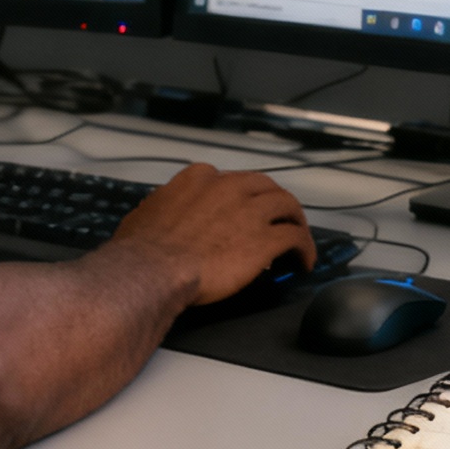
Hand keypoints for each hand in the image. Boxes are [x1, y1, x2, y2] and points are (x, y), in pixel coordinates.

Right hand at [105, 163, 311, 305]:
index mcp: (200, 178)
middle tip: (280, 220)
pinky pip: (296, 238)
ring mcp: (250, 211)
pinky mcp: (265, 239)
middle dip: (276, 203)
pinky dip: (304, 248)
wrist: (153, 270)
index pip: (231, 180)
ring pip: (288, 206)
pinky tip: (303, 261)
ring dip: (297, 222)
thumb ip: (160, 207)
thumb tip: (157, 209)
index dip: (242, 196)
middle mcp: (230, 188)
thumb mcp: (145, 215)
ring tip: (299, 239)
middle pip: (266, 187)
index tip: (243, 210)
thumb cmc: (144, 249)